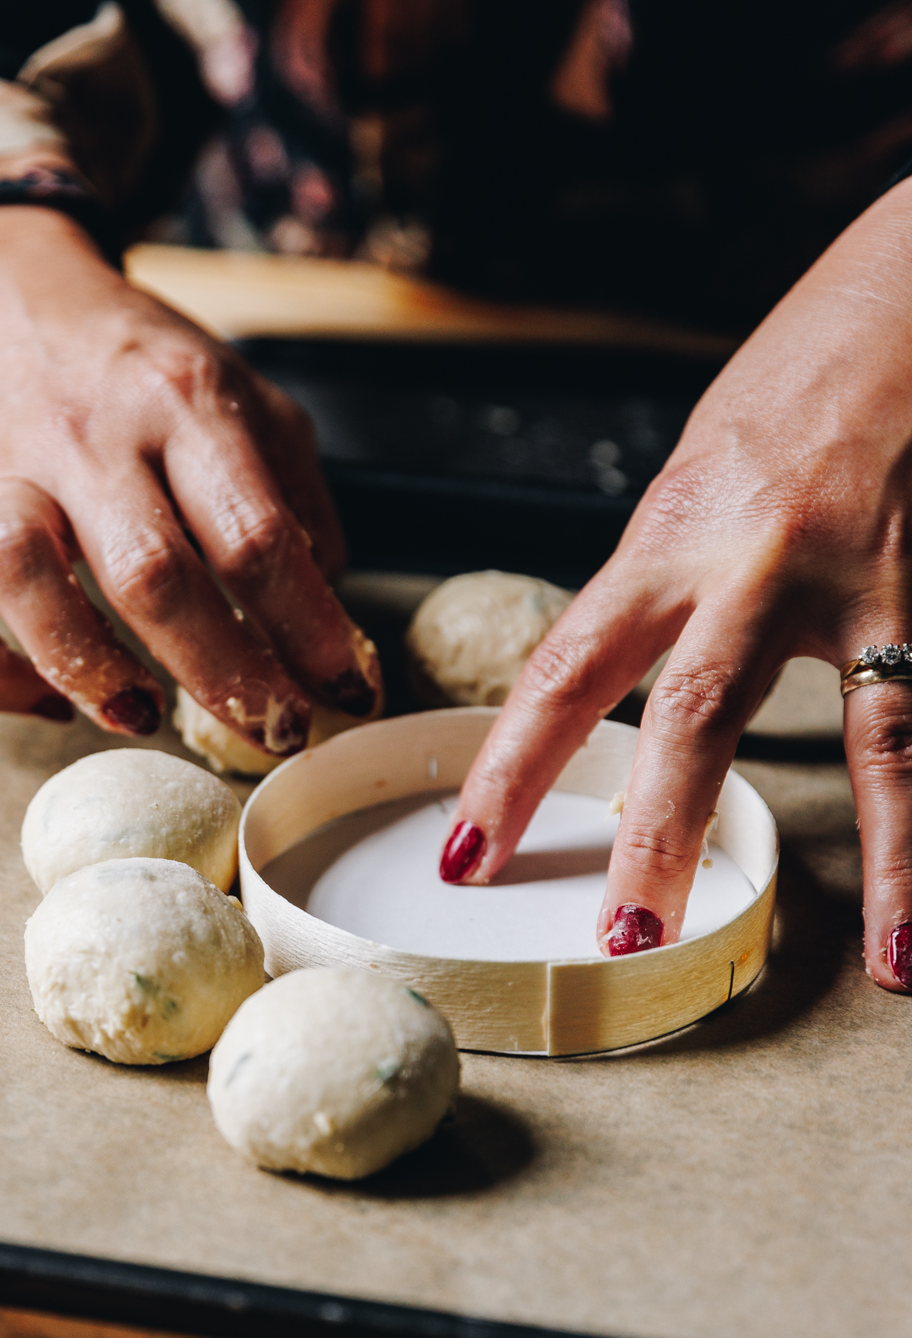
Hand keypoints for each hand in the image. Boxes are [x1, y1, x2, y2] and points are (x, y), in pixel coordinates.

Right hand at [0, 205, 378, 752]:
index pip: (254, 532)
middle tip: (276, 733)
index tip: (352, 692)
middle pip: (153, 575)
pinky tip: (55, 699)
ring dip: (92, 669)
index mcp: (181, 399)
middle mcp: (84, 433)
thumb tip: (325, 626)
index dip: (310, 630)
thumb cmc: (133, 371)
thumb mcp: (238, 395)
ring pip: (26, 582)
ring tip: (145, 714)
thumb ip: (292, 499)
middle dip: (226, 676)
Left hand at [442, 176, 911, 993]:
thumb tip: (627, 687)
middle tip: (624, 935)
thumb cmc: (799, 379)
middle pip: (692, 719)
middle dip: (659, 837)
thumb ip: (664, 587)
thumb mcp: (696, 477)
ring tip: (882, 958)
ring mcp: (861, 572)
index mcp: (666, 535)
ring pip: (870, 731)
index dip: (507, 776)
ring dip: (880, 856)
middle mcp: (754, 560)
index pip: (562, 675)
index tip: (467, 859)